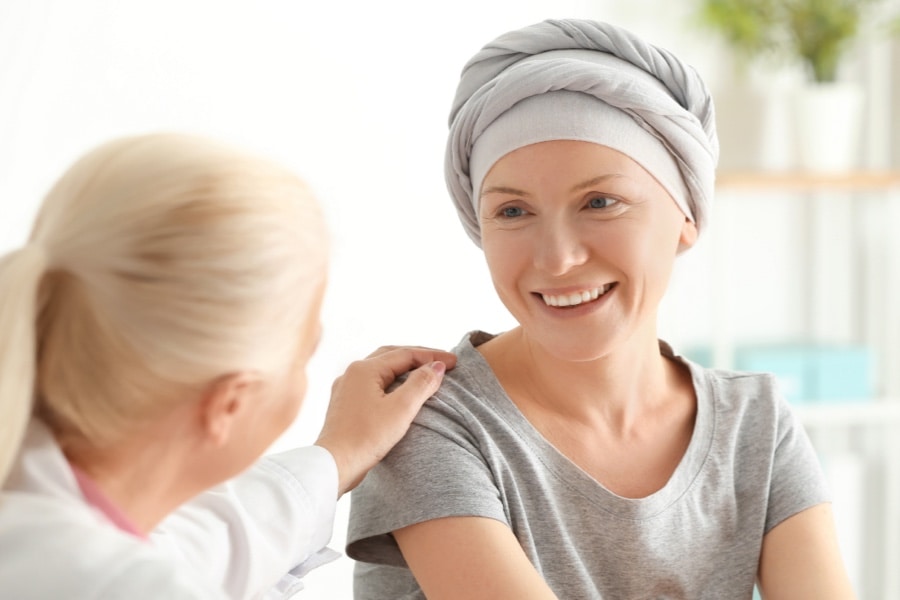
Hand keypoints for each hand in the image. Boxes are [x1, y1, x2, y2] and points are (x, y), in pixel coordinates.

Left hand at [314, 346, 455, 495]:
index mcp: (364, 369)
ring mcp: (346, 388)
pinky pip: (372, 384)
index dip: (433, 356)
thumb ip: (421, 384)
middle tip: (442, 362)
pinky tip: (400, 391)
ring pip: (381, 369)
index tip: (455, 362)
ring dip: (405, 368)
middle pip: (391, 355)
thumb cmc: (366, 437)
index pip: (406, 354)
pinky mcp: (345, 404)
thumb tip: (437, 366)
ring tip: (425, 372)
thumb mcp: (401, 409)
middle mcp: (352, 373)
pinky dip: (392, 381)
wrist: (333, 465)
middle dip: (419, 356)